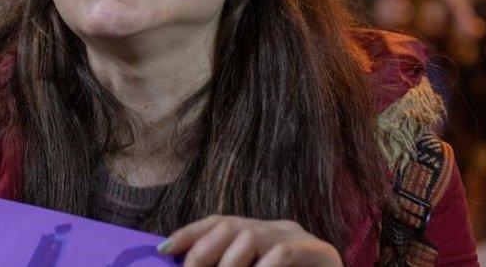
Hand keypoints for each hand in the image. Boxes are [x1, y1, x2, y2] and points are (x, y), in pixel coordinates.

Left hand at [158, 215, 342, 266]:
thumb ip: (228, 264)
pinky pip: (283, 254)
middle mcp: (277, 228)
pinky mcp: (320, 251)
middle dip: (203, 251)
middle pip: (231, 225)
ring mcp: (300, 237)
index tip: (164, 249)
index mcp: (260, 234)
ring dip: (229, 264)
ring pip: (252, 237)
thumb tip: (185, 264)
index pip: (219, 223)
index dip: (190, 233)